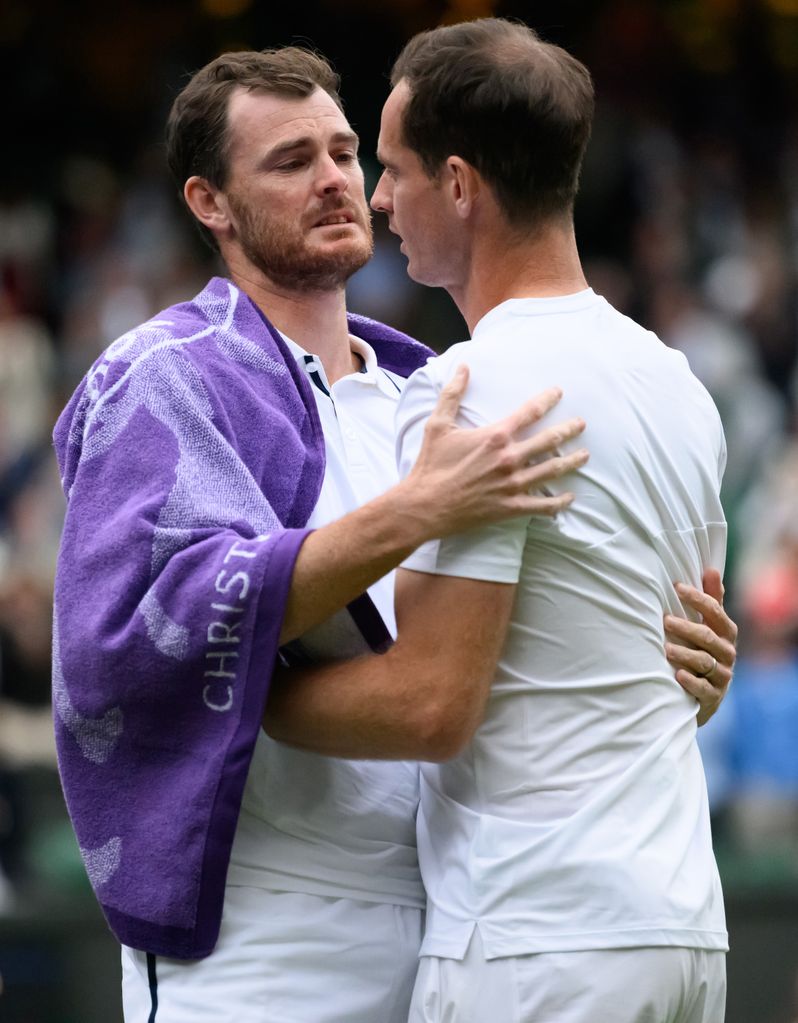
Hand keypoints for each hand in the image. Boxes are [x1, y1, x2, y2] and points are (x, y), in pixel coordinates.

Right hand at [400, 365, 588, 537]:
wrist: (424, 506)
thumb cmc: (430, 465)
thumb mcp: (437, 425)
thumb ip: (453, 394)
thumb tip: (464, 367)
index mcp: (495, 436)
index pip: (530, 412)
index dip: (548, 399)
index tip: (559, 392)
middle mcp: (509, 458)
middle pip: (549, 440)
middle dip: (569, 430)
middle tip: (581, 424)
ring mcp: (513, 484)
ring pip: (552, 470)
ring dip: (571, 462)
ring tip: (584, 455)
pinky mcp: (511, 508)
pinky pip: (543, 505)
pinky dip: (558, 502)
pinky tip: (569, 497)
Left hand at [664, 568, 737, 725]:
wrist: (706, 695)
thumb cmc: (704, 650)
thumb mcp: (709, 626)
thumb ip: (712, 600)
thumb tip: (711, 569)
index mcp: (726, 633)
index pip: (715, 612)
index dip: (698, 599)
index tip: (677, 588)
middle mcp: (727, 653)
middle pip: (708, 637)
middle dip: (687, 628)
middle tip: (665, 621)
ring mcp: (722, 676)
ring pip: (705, 662)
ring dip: (685, 654)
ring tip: (665, 649)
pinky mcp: (713, 697)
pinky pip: (704, 689)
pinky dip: (692, 682)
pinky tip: (678, 675)